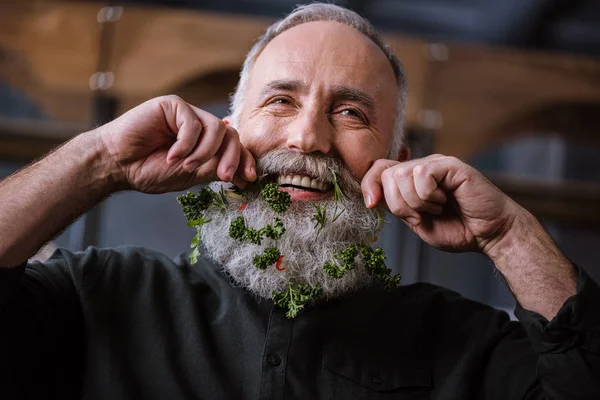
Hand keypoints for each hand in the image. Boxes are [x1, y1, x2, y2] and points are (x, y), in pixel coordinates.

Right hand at [97, 95, 255, 193]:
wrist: (117, 165)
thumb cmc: (149, 170)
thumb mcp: (189, 176)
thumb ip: (214, 168)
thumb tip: (242, 167)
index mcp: (206, 144)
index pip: (234, 148)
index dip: (245, 161)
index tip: (248, 179)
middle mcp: (200, 127)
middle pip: (231, 136)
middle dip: (231, 158)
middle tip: (222, 176)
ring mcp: (187, 114)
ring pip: (217, 129)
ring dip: (205, 152)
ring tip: (186, 166)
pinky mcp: (173, 106)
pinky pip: (192, 124)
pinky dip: (185, 144)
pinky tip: (171, 155)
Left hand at [361, 154, 523, 254]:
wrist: (489, 234)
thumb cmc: (458, 229)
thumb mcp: (416, 222)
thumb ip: (396, 207)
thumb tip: (372, 195)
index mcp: (412, 179)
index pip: (379, 169)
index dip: (369, 185)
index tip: (371, 204)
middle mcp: (423, 166)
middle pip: (387, 174)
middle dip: (398, 203)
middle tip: (421, 215)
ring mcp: (437, 163)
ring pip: (402, 175)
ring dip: (416, 201)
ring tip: (436, 208)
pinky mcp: (451, 165)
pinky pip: (422, 174)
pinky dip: (428, 195)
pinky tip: (444, 200)